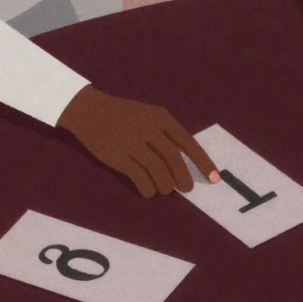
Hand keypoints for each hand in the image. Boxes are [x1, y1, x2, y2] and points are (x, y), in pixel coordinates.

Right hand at [58, 86, 219, 197]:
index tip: (214, 178)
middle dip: (184, 178)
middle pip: (174, 160)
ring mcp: (132, 143)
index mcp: (160, 117)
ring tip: (166, 189)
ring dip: (166, 186)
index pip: (188, 142)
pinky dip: (148, 189)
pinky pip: (140, 178)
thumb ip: (168, 134)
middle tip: (187, 188)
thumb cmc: (124, 116)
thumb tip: (189, 162)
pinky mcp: (117, 157)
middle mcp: (148, 129)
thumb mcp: (149, 115)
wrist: (88, 110)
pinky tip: (150, 191)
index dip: (203, 162)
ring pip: (158, 172)